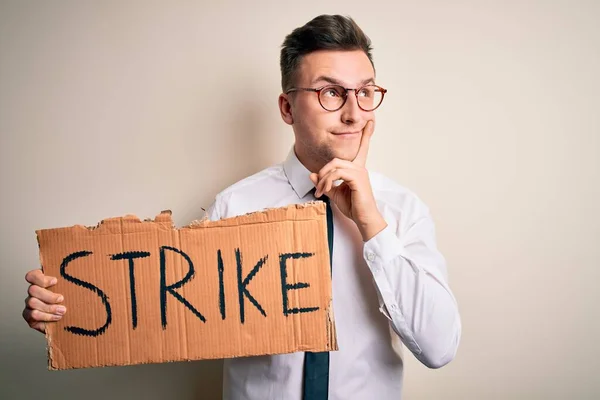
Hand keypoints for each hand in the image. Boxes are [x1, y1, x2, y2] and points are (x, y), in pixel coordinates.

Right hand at [22, 269, 65, 332]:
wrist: (70, 316)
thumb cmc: (71, 297)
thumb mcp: (71, 286)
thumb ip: (71, 278)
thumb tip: (80, 272)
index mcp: (41, 282)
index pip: (32, 275)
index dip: (41, 278)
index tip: (55, 281)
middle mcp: (33, 292)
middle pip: (33, 290)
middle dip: (48, 295)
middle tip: (61, 299)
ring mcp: (29, 304)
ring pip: (32, 303)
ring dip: (49, 308)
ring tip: (62, 311)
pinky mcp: (29, 317)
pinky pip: (33, 316)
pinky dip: (46, 318)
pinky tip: (56, 318)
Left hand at [310, 120, 386, 240]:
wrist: (364, 219)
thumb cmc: (353, 207)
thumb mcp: (335, 194)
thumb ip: (325, 183)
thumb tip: (312, 174)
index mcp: (357, 169)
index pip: (362, 148)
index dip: (366, 135)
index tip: (370, 122)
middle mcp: (359, 168)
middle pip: (335, 160)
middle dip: (322, 172)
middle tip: (318, 188)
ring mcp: (359, 172)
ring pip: (334, 166)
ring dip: (323, 179)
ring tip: (320, 191)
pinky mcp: (357, 178)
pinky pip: (337, 174)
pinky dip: (327, 181)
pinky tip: (326, 190)